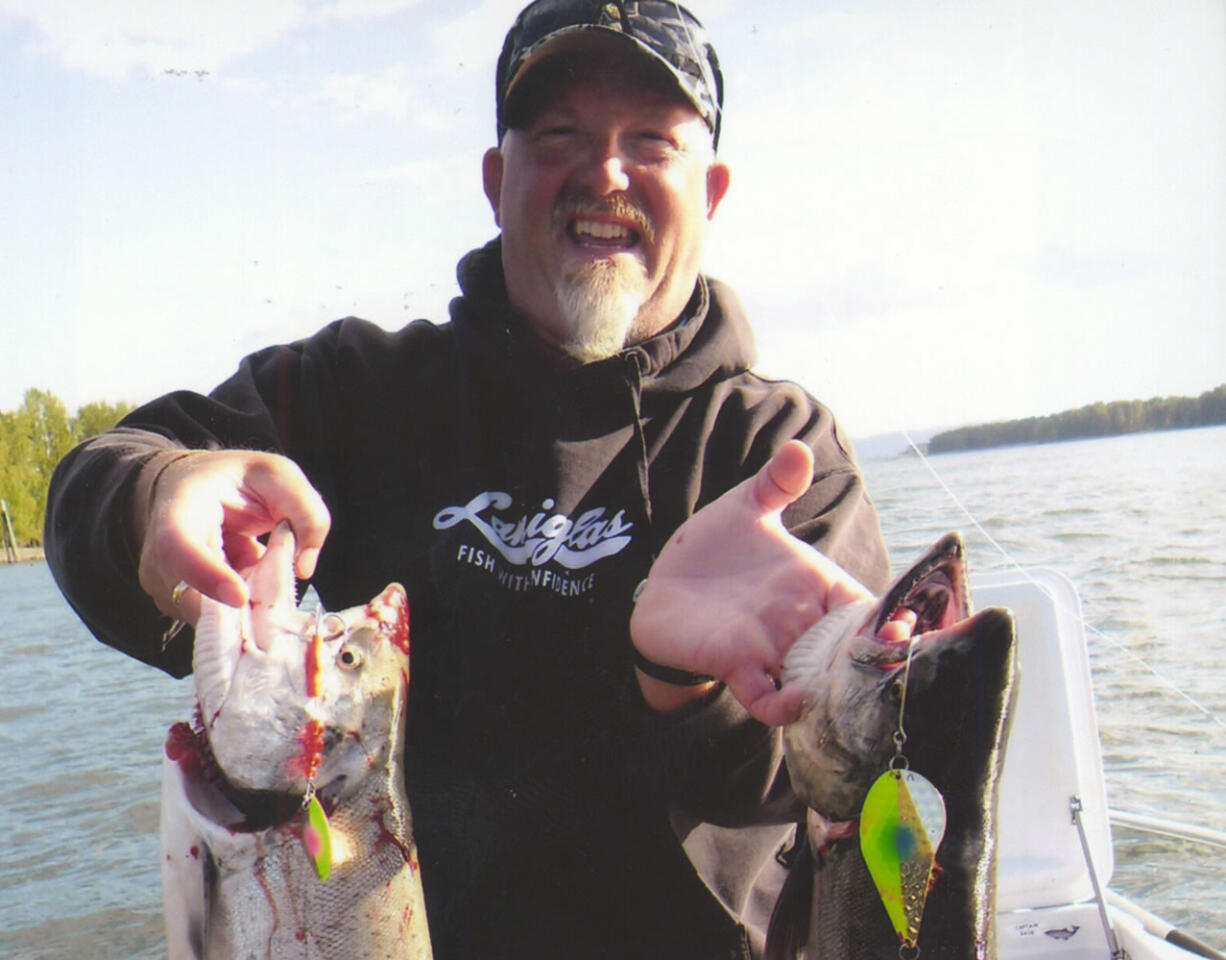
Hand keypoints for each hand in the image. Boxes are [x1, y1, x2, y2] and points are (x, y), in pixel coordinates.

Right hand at [136, 450, 329, 623]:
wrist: (195, 489)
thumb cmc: (237, 480)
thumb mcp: (280, 476)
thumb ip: (305, 511)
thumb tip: (303, 568)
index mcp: (179, 509)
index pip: (179, 547)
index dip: (207, 576)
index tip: (240, 597)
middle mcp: (159, 555)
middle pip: (197, 599)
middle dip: (246, 606)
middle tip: (281, 587)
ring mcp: (166, 587)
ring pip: (213, 619)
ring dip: (249, 607)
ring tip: (261, 565)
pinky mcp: (180, 608)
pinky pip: (219, 624)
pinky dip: (245, 611)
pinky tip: (253, 578)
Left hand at [630, 440, 871, 725]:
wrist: (664, 585)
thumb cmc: (715, 548)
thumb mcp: (746, 509)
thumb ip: (775, 483)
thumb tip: (797, 447)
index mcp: (815, 584)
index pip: (868, 608)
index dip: (895, 619)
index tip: (905, 623)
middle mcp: (802, 622)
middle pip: (854, 653)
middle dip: (877, 662)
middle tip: (890, 659)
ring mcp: (772, 648)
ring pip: (819, 682)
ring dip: (835, 690)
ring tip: (847, 687)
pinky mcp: (737, 665)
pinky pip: (768, 699)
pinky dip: (784, 705)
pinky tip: (795, 701)